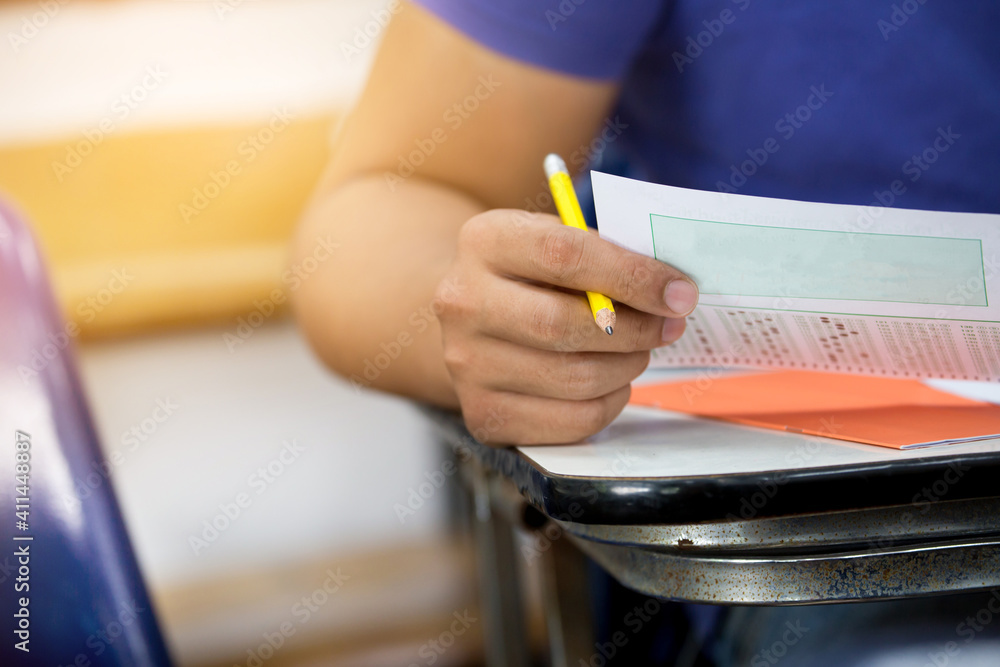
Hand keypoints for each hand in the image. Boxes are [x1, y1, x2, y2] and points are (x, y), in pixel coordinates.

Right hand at [434, 209, 698, 444]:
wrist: (474, 316)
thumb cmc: (534, 275)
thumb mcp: (558, 240)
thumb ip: (606, 255)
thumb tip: (671, 291)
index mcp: (484, 242)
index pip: (564, 254)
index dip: (631, 275)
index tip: (679, 292)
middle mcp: (462, 303)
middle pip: (563, 325)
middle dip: (634, 329)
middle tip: (668, 326)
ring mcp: (466, 365)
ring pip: (574, 378)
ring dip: (627, 366)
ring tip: (638, 350)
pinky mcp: (483, 415)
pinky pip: (571, 421)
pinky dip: (609, 403)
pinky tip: (611, 382)